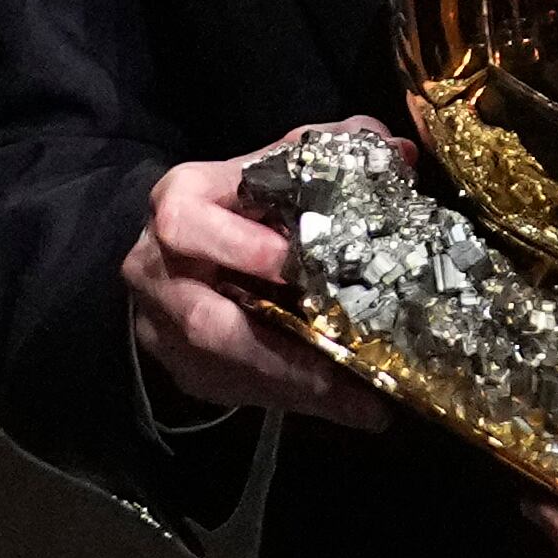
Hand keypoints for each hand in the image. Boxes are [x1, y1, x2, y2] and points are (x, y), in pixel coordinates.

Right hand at [120, 121, 397, 432]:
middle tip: (347, 358)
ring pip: (223, 368)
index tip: (292, 264)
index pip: (188, 223)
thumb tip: (400, 153)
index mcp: (179, 205)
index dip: (239, 247)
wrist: (182, 242)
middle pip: (205, 320)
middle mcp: (158, 269)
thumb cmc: (242, 199)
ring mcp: (161, 326)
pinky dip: (293, 398)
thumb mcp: (278, 165)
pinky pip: (233, 389)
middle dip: (278, 348)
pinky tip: (346, 405)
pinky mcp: (182, 366)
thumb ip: (334, 152)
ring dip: (296, 386)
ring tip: (363, 401)